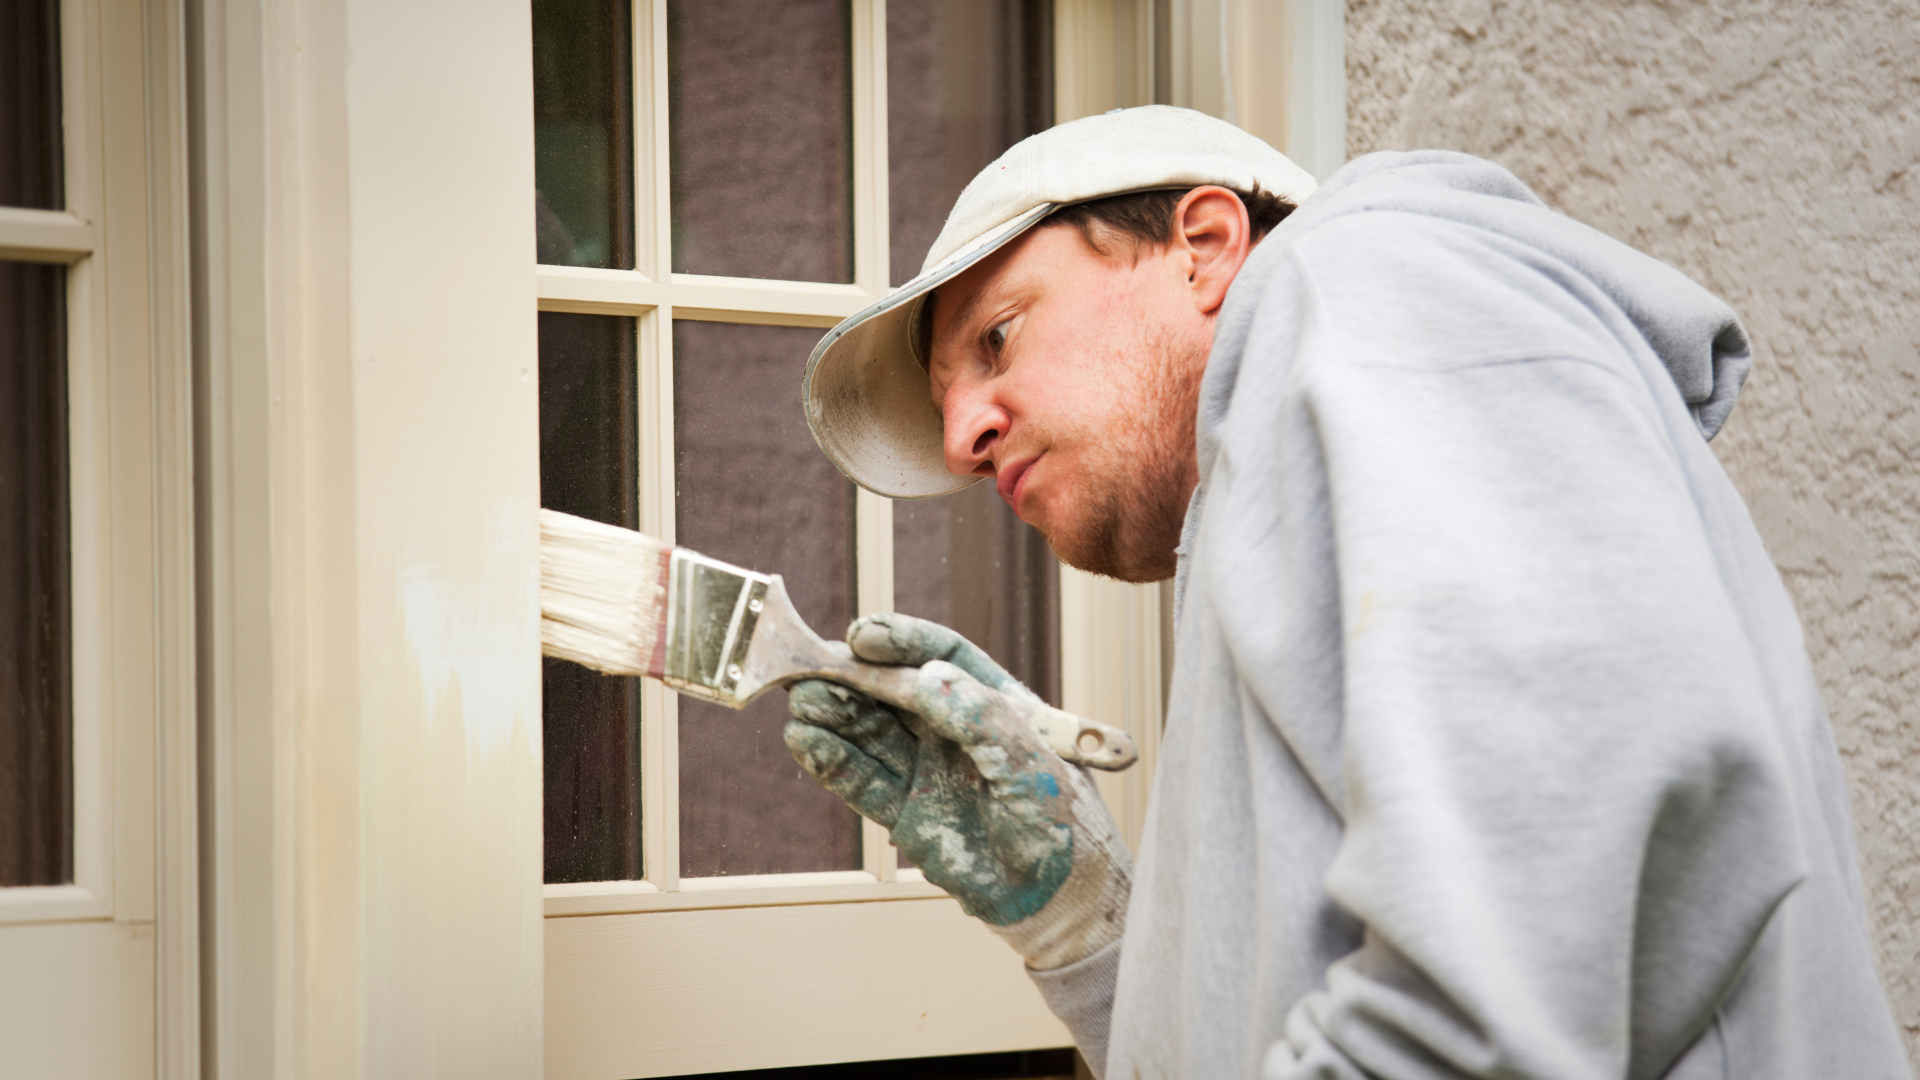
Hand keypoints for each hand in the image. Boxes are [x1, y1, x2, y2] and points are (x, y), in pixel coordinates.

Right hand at [784, 613, 1130, 969]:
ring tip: (803, 700)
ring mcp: (926, 770)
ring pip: (869, 730)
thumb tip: (925, 677)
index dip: (902, 642)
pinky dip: (830, 759)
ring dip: (833, 712)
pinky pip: (861, 779)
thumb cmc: (1063, 824)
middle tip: (813, 666)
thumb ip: (982, 718)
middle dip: (853, 675)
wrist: (1060, 900)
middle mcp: (954, 730)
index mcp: (993, 702)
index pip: (943, 657)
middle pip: (893, 690)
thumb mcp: (1032, 763)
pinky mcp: (904, 813)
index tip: (865, 635)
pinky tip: (805, 740)